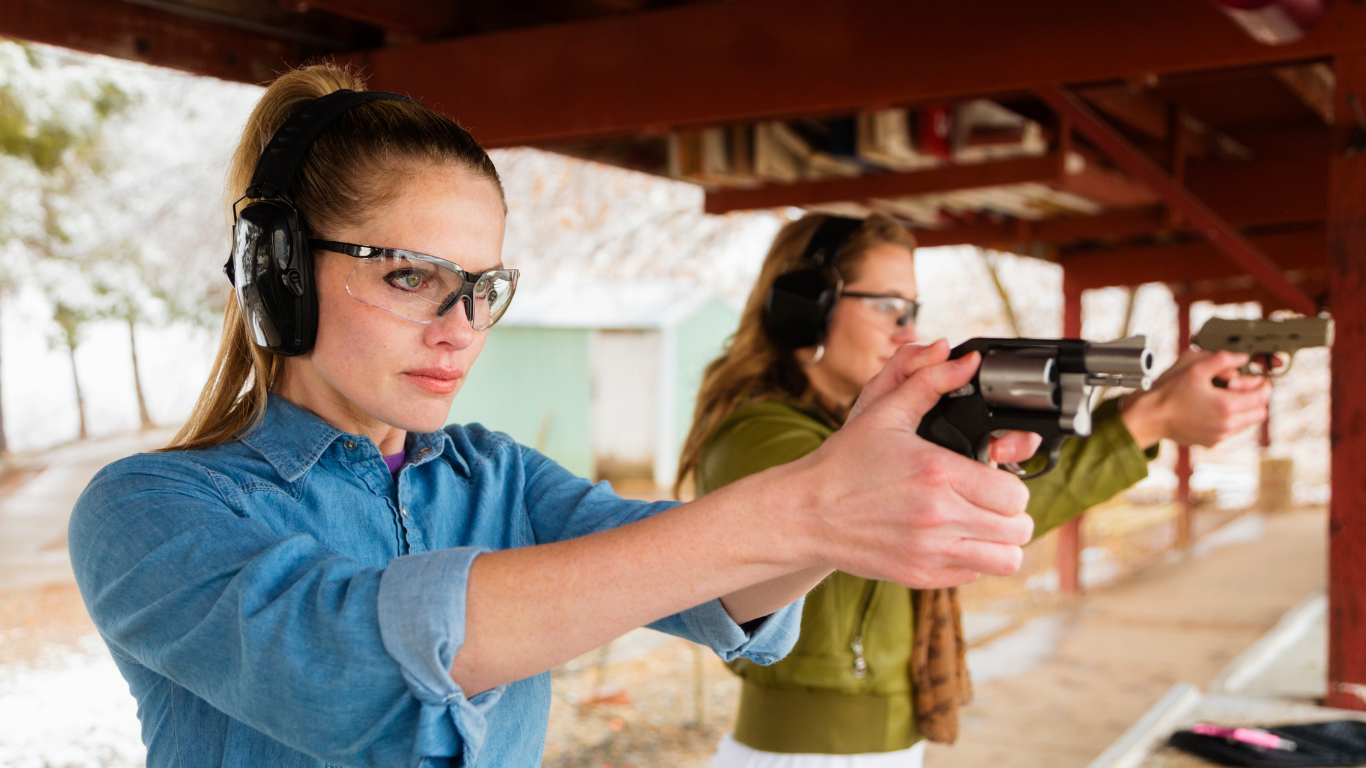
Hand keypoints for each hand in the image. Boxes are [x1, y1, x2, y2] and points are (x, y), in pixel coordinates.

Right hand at [783, 340, 1034, 588]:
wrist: (806, 512)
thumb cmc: (844, 462)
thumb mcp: (884, 413)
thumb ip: (929, 382)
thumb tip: (965, 361)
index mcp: (938, 473)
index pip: (1015, 494)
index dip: (1012, 485)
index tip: (995, 478)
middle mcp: (939, 517)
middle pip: (1018, 529)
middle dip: (1011, 513)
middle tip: (991, 500)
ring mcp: (930, 552)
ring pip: (1007, 560)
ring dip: (1001, 542)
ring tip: (981, 524)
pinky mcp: (920, 575)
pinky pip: (975, 575)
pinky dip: (972, 559)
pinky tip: (951, 538)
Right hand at [1120, 350, 1270, 447]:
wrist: (1150, 417)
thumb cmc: (1169, 393)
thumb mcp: (1195, 368)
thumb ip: (1223, 360)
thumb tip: (1242, 358)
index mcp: (1227, 405)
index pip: (1262, 396)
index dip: (1262, 384)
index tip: (1255, 378)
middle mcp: (1227, 424)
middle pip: (1260, 413)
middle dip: (1255, 398)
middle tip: (1240, 387)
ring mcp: (1219, 435)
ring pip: (1247, 423)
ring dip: (1244, 409)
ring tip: (1225, 397)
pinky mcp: (1211, 442)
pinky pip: (1231, 431)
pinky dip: (1230, 419)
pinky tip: (1212, 409)